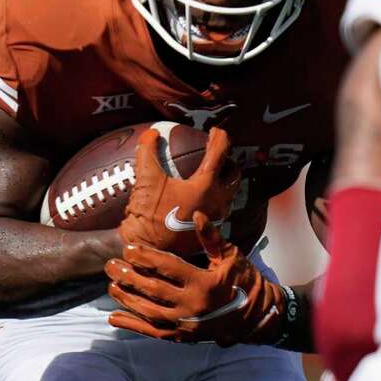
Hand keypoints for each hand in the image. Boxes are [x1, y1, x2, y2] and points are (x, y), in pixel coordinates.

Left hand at [107, 210, 284, 345]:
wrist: (256, 317)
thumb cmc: (244, 281)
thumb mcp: (231, 256)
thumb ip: (211, 238)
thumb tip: (196, 215)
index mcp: (204, 283)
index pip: (169, 268)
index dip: (147, 257)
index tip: (128, 248)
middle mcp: (192, 306)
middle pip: (153, 290)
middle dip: (130, 276)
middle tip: (111, 265)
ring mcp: (186, 324)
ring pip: (149, 311)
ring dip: (127, 299)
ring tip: (110, 285)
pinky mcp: (182, 337)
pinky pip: (153, 332)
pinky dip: (133, 325)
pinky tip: (114, 317)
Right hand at [117, 126, 239, 257]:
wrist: (147, 249)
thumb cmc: (148, 214)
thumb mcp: (146, 179)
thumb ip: (148, 151)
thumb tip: (151, 132)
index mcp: (206, 186)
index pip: (220, 153)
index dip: (220, 137)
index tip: (215, 131)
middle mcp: (217, 202)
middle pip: (234, 175)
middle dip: (229, 161)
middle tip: (217, 155)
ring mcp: (215, 218)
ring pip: (229, 194)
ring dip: (224, 181)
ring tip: (211, 174)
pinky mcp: (208, 231)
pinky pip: (218, 209)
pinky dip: (214, 198)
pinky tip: (200, 197)